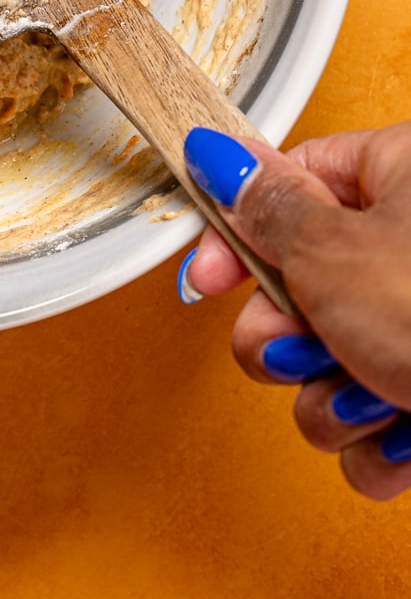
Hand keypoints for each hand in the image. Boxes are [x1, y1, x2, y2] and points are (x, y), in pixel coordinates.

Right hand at [180, 123, 410, 499]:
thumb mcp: (334, 253)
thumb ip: (267, 210)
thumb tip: (222, 158)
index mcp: (403, 176)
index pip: (294, 184)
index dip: (239, 234)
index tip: (208, 277)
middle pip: (303, 284)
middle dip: (287, 337)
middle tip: (298, 345)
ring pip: (329, 362)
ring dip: (331, 395)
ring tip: (374, 395)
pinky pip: (370, 421)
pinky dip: (378, 439)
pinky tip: (406, 433)